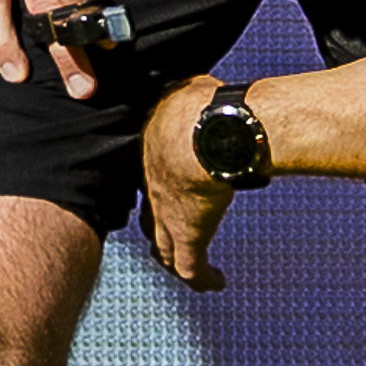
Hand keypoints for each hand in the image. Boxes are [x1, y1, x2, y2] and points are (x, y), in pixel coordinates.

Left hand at [136, 73, 235, 291]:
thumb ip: (189, 91)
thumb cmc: (202, 105)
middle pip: (150, 219)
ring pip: (166, 248)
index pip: (148, 179)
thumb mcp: (187, 89)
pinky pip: (192, 268)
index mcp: (151, 154)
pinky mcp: (192, 235)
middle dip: (159, 231)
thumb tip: (199, 83)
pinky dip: (203, 278)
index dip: (157, 190)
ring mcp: (170, 215)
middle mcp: (153, 189)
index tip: (166, 192)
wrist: (212, 131)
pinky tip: (216, 282)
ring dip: (178, 260)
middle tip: (170, 240)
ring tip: (195, 269)